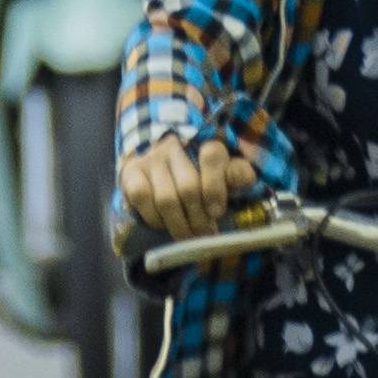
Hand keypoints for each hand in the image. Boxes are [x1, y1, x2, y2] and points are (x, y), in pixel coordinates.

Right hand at [120, 136, 250, 240]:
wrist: (155, 167)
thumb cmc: (195, 174)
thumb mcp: (220, 173)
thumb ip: (235, 174)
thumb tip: (246, 178)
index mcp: (202, 141)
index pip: (212, 155)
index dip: (216, 188)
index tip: (217, 213)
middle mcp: (176, 144)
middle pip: (189, 187)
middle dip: (198, 219)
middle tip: (204, 235)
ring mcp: (152, 157)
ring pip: (167, 199)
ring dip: (179, 225)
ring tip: (187, 237)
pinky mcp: (131, 171)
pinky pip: (142, 199)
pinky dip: (155, 219)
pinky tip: (163, 224)